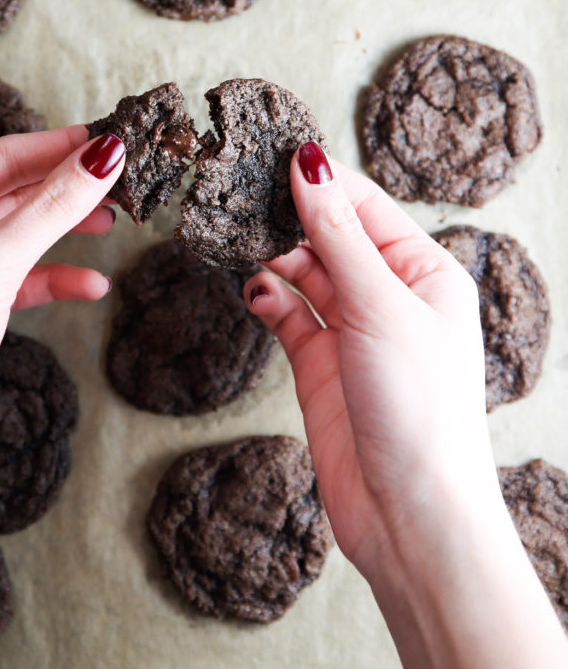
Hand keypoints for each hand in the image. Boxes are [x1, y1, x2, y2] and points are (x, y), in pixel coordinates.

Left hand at [0, 126, 123, 572]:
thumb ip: (51, 207)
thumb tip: (104, 155)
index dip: (56, 147)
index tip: (107, 141)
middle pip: (7, 195)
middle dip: (63, 190)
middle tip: (118, 182)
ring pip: (13, 239)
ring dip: (62, 234)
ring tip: (109, 226)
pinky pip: (13, 283)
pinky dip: (51, 281)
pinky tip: (89, 286)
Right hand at [245, 144, 567, 668]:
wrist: (409, 513)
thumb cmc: (419, 407)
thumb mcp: (378, 306)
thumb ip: (337, 234)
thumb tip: (309, 163)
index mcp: (424, 272)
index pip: (367, 206)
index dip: (322, 180)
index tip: (274, 155)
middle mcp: (390, 296)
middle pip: (333, 235)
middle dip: (292, 218)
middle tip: (243, 199)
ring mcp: (354, 331)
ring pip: (306, 273)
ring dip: (276, 258)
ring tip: (244, 246)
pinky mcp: (322, 366)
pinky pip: (289, 315)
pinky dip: (269, 299)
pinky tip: (254, 292)